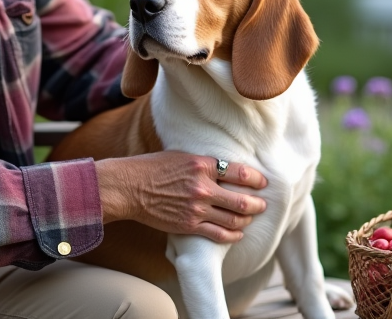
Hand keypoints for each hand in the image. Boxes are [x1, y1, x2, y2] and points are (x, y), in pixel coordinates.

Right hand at [96, 151, 267, 242]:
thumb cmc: (153, 167)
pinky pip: (219, 234)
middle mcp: (203, 187)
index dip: (256, 180)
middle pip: (242, 200)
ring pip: (234, 220)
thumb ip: (204, 163)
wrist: (129, 187)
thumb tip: (224, 167)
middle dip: (258, 204)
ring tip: (249, 218)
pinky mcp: (189, 225)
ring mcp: (197, 208)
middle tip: (262, 205)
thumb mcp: (181, 155)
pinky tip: (237, 233)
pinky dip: (233, 235)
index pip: (240, 173)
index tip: (262, 183)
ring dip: (246, 220)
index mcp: (203, 164)